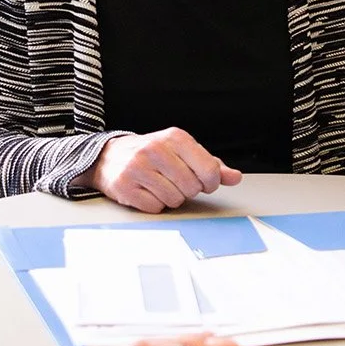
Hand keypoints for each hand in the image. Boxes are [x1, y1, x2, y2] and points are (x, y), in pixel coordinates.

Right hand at [87, 128, 242, 212]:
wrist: (109, 156)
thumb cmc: (152, 155)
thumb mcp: (183, 152)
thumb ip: (211, 165)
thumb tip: (235, 177)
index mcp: (175, 137)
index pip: (209, 170)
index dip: (210, 182)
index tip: (203, 181)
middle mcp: (155, 149)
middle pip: (192, 187)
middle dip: (187, 190)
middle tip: (175, 181)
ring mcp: (138, 168)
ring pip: (174, 200)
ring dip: (171, 198)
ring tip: (160, 185)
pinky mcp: (125, 186)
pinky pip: (155, 207)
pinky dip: (154, 204)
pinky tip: (147, 191)